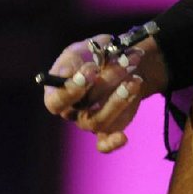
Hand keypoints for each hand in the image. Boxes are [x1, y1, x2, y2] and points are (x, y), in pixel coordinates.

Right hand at [42, 34, 167, 153]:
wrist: (120, 59)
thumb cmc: (93, 55)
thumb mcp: (81, 50)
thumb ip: (73, 61)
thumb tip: (64, 73)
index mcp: (58, 93)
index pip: (57, 101)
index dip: (72, 89)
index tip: (91, 70)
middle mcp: (72, 112)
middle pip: (83, 109)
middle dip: (107, 83)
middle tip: (123, 64)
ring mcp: (89, 121)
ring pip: (99, 121)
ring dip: (119, 101)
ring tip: (135, 80)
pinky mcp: (108, 127)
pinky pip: (104, 143)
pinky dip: (112, 143)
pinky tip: (123, 137)